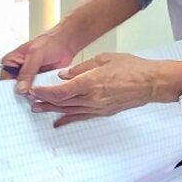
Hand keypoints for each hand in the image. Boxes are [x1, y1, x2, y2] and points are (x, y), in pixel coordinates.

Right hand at [0, 26, 81, 92]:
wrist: (65, 44)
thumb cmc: (49, 43)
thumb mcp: (35, 55)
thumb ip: (27, 72)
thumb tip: (20, 88)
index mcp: (10, 62)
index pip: (4, 81)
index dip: (10, 91)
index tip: (17, 98)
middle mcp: (17, 71)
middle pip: (14, 90)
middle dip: (21, 95)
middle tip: (28, 99)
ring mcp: (27, 78)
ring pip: (25, 93)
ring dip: (31, 96)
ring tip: (38, 96)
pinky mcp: (38, 82)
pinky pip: (36, 93)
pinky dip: (39, 96)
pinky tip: (44, 97)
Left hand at [27, 54, 181, 126]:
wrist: (151, 83)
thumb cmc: (132, 68)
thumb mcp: (103, 59)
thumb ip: (81, 68)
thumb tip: (65, 75)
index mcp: (91, 82)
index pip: (61, 91)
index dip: (45, 92)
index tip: (34, 90)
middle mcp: (92, 98)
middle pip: (62, 102)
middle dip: (44, 101)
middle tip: (30, 100)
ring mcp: (98, 108)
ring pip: (69, 111)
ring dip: (52, 111)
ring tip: (38, 110)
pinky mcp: (103, 112)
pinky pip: (82, 117)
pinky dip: (68, 119)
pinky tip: (59, 122)